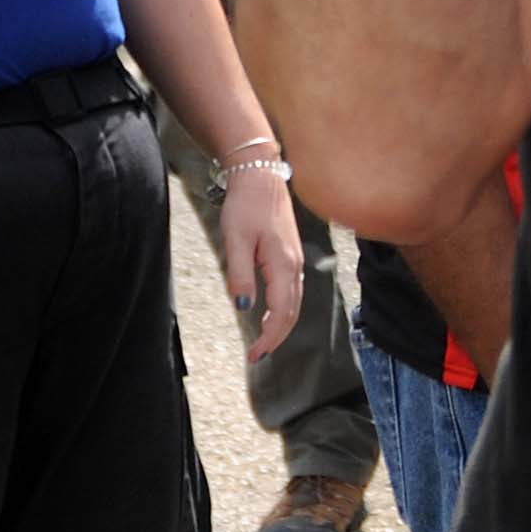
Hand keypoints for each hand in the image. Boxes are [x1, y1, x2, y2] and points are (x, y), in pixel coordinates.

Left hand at [219, 163, 309, 352]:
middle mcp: (295, 266)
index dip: (268, 338)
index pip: (281, 313)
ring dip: (282, 325)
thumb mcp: (235, 241)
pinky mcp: (290, 254)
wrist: (259, 175)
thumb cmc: (245, 206)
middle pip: (292, 313)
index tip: (253, 355)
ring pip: (294, 303)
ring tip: (263, 341)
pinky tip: (271, 313)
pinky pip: (292, 291)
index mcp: (283, 265)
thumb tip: (243, 308)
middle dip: (276, 338)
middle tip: (257, 355)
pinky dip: (284, 309)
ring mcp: (295, 260)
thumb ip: (240, 275)